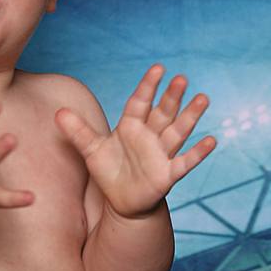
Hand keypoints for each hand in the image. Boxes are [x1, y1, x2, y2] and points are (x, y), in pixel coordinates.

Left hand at [55, 65, 216, 219]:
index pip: (140, 102)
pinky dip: (198, 153)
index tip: (158, 68)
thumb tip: (58, 112)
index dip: (148, 86)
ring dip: (190, 116)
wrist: (123, 202)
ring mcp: (161, 154)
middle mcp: (150, 136)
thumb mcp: (91, 150)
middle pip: (163, 112)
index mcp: (132, 126)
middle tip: (181, 78)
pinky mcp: (168, 174)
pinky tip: (212, 140)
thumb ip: (78, 132)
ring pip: (178, 131)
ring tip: (202, 99)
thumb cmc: (110, 172)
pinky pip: (185, 162)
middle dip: (172, 97)